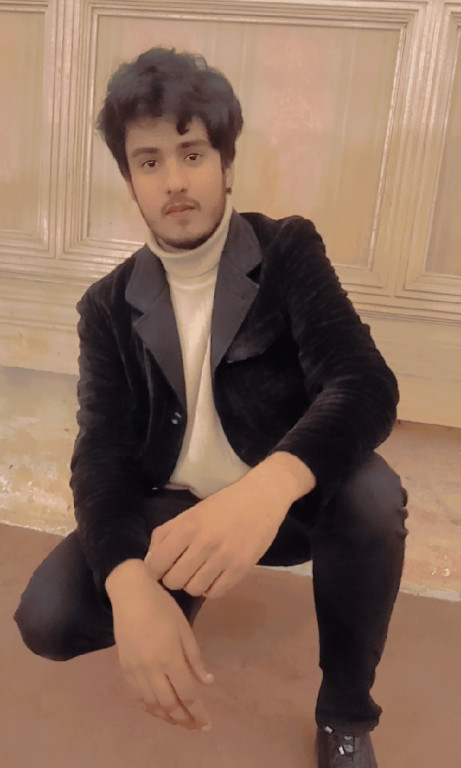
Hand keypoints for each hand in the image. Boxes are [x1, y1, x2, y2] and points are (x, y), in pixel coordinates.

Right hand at [106, 560, 213, 731]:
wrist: (130, 594)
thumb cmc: (162, 606)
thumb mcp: (184, 628)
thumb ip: (195, 658)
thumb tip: (206, 682)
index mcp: (169, 657)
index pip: (187, 694)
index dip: (198, 712)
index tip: (207, 723)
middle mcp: (151, 669)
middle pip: (169, 704)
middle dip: (184, 720)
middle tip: (196, 727)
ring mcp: (135, 670)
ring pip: (152, 704)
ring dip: (168, 718)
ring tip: (181, 723)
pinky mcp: (125, 668)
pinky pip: (138, 697)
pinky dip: (150, 708)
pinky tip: (159, 711)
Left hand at [144, 469, 292, 599]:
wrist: (261, 498)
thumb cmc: (223, 504)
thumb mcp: (190, 513)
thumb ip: (165, 535)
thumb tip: (148, 563)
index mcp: (187, 527)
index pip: (156, 564)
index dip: (155, 570)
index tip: (163, 568)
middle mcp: (203, 543)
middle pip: (173, 581)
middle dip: (174, 578)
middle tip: (183, 570)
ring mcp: (223, 558)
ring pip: (193, 589)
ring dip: (193, 584)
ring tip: (199, 572)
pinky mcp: (241, 569)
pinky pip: (215, 592)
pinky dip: (211, 588)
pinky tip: (214, 576)